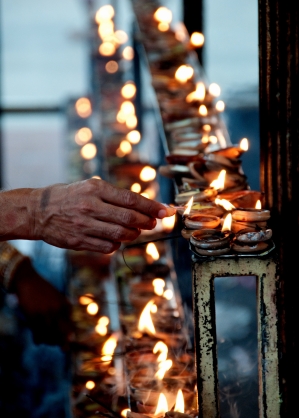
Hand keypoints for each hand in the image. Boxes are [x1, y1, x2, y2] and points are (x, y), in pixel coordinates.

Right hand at [12, 259, 73, 348]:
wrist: (28, 280)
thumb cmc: (42, 289)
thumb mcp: (56, 296)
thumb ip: (61, 309)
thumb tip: (66, 323)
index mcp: (64, 303)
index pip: (70, 322)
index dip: (70, 333)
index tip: (71, 340)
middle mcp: (56, 309)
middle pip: (62, 330)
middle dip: (63, 341)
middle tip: (65, 348)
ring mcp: (45, 312)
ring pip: (49, 334)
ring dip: (49, 341)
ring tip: (47, 342)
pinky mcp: (33, 315)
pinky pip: (37, 331)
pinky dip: (38, 338)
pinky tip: (38, 341)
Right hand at [30, 179, 174, 252]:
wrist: (37, 210)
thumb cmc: (69, 196)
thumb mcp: (89, 187)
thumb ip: (113, 196)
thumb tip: (141, 206)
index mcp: (95, 189)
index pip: (131, 199)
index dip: (151, 206)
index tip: (165, 211)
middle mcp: (90, 206)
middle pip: (129, 218)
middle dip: (146, 222)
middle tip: (153, 223)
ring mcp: (84, 225)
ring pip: (120, 234)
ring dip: (133, 234)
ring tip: (135, 231)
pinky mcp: (79, 241)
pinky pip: (107, 247)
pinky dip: (117, 244)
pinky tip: (116, 240)